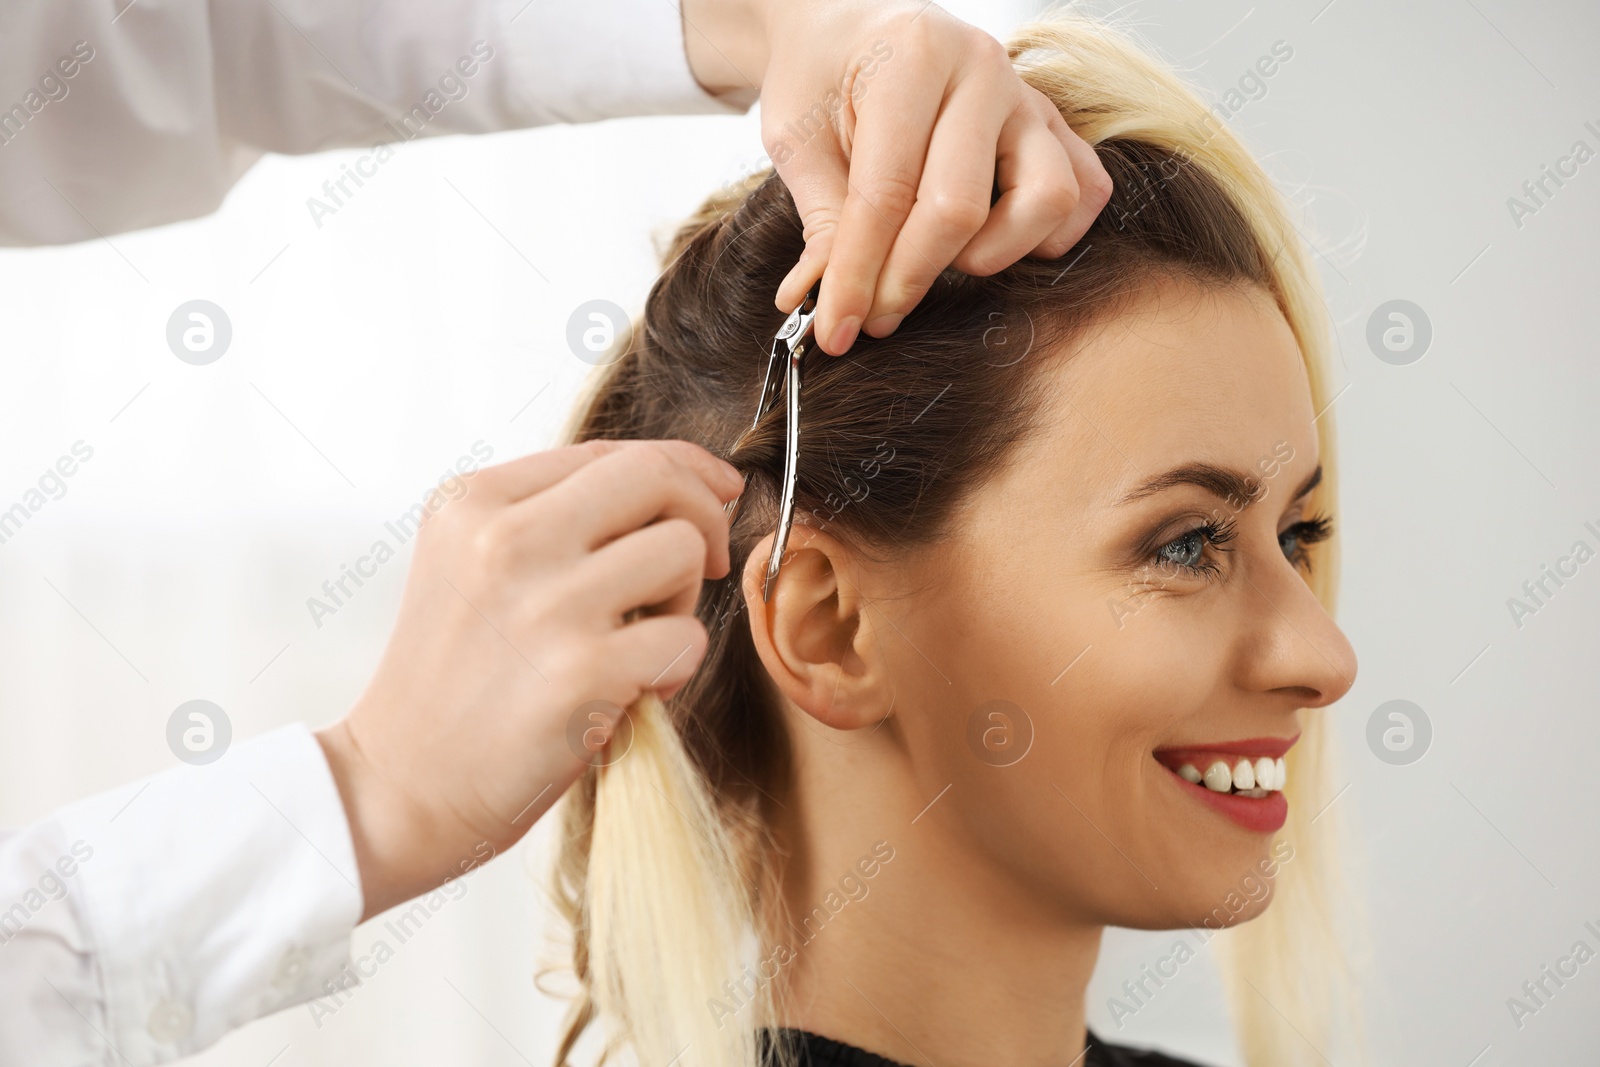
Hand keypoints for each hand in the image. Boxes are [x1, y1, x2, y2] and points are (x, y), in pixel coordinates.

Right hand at [316, 440, 741, 919]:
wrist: (394, 789)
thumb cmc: (451, 683)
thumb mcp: (470, 566)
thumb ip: (552, 516)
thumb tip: (684, 486)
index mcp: (474, 503)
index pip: (612, 450)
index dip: (684, 467)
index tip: (716, 493)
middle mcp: (507, 539)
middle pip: (657, 477)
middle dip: (703, 515)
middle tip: (703, 565)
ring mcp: (546, 605)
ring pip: (682, 551)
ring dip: (681, 601)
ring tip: (634, 641)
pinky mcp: (583, 673)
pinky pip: (686, 639)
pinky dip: (675, 668)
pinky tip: (628, 692)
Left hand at [681, 0, 1112, 354]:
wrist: (852, 30)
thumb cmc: (821, 78)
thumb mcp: (796, 138)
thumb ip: (821, 219)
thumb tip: (829, 306)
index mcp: (911, 56)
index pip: (886, 192)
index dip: (858, 274)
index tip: (836, 330)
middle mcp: (981, 69)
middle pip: (960, 207)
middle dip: (910, 278)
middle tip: (875, 317)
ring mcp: (1027, 96)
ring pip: (1048, 199)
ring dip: (994, 253)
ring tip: (941, 260)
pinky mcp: (1054, 125)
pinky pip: (1086, 191)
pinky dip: (1047, 234)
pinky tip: (991, 240)